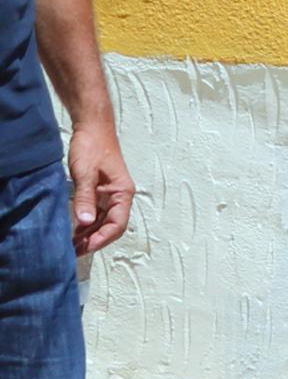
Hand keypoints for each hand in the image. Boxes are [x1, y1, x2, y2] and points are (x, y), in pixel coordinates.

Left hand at [65, 118, 129, 254]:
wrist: (92, 127)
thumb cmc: (93, 146)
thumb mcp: (85, 173)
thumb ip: (85, 198)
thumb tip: (84, 222)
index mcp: (122, 193)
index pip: (117, 224)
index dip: (102, 238)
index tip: (85, 247)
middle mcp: (119, 197)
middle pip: (111, 226)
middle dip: (94, 240)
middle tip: (75, 251)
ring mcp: (109, 195)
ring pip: (103, 221)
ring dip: (89, 234)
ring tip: (73, 245)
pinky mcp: (99, 191)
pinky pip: (95, 213)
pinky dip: (86, 223)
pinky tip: (74, 230)